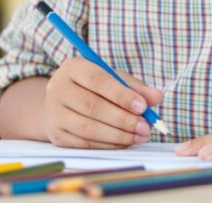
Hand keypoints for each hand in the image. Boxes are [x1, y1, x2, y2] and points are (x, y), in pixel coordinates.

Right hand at [44, 57, 162, 148]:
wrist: (62, 103)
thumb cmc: (94, 87)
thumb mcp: (113, 79)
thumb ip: (135, 87)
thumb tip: (157, 97)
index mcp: (73, 68)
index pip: (98, 80)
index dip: (121, 94)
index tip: (143, 106)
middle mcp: (58, 89)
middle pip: (93, 106)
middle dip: (123, 119)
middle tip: (145, 127)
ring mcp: (54, 114)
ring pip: (88, 128)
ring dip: (118, 135)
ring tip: (140, 136)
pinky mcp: (56, 135)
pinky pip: (85, 143)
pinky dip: (108, 144)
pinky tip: (125, 142)